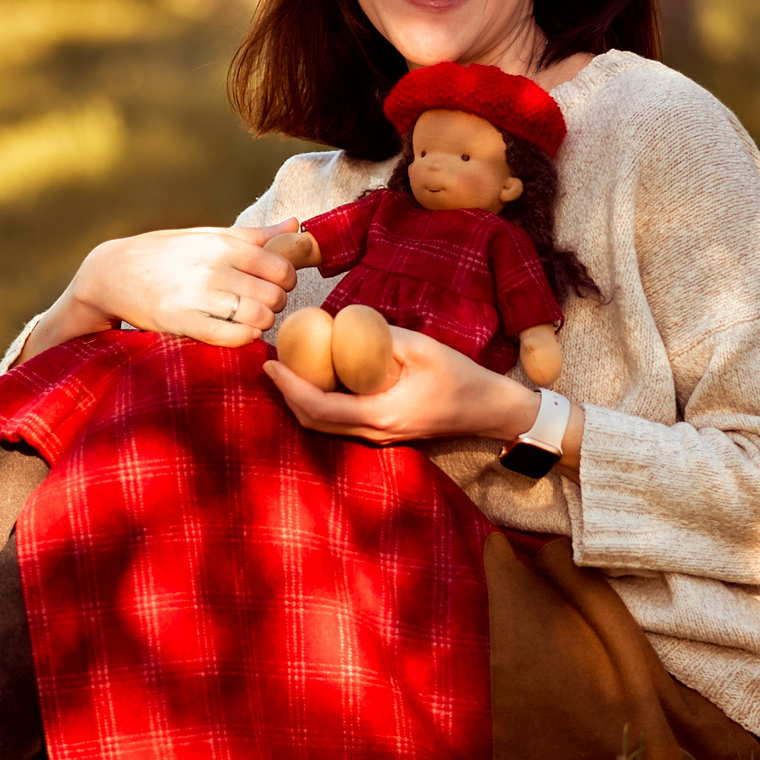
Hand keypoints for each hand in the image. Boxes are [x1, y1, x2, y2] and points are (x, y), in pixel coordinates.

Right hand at [22, 221, 302, 357]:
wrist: (112, 272)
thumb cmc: (167, 253)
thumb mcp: (206, 235)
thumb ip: (253, 234)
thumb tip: (296, 225)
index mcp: (221, 244)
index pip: (281, 267)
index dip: (284, 280)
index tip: (271, 283)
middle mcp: (212, 268)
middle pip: (274, 296)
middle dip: (274, 304)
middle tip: (259, 304)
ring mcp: (197, 296)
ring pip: (258, 319)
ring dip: (260, 323)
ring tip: (247, 318)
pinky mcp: (182, 323)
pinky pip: (233, 337)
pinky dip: (243, 338)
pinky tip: (235, 331)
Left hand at [263, 323, 536, 446]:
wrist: (489, 409)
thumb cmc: (460, 377)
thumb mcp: (421, 348)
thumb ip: (381, 338)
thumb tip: (344, 323)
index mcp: (380, 415)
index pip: (318, 407)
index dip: (289, 387)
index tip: (270, 363)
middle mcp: (373, 432)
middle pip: (313, 421)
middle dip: (286, 394)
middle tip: (271, 363)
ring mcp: (378, 436)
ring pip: (324, 425)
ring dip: (301, 399)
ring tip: (288, 368)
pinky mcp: (383, 431)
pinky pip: (340, 421)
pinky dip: (320, 402)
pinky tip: (319, 377)